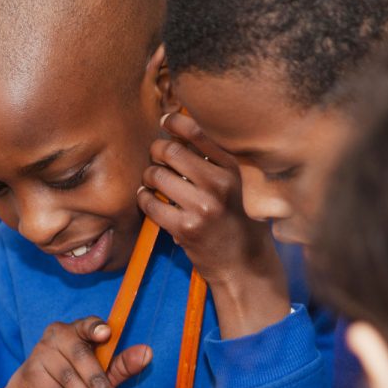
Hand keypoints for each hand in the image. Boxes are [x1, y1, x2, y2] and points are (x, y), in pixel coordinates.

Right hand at [0, 317, 151, 387]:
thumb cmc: (74, 380)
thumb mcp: (101, 374)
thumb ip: (122, 364)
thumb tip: (147, 353)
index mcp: (77, 330)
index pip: (87, 324)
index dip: (95, 327)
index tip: (106, 334)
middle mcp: (56, 336)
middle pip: (80, 355)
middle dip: (98, 382)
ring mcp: (40, 354)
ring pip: (68, 378)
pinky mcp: (30, 376)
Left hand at [138, 110, 289, 337]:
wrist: (244, 265)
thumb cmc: (236, 222)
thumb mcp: (236, 187)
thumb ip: (214, 163)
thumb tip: (180, 133)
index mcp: (232, 170)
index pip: (197, 133)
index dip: (174, 123)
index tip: (165, 121)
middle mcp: (219, 185)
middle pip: (170, 151)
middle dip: (156, 151)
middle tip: (155, 158)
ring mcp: (202, 208)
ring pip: (157, 175)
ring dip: (148, 176)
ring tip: (152, 181)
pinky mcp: (185, 229)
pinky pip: (150, 204)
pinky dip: (144, 199)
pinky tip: (148, 199)